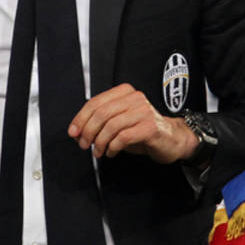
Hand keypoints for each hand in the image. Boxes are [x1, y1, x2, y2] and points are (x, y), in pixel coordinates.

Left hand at [67, 83, 195, 163]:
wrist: (171, 139)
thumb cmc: (143, 131)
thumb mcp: (119, 123)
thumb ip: (99, 124)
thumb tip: (77, 132)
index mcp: (124, 92)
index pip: (96, 102)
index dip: (81, 118)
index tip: (73, 132)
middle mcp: (134, 98)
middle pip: (101, 113)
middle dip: (88, 131)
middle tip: (84, 144)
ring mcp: (144, 111)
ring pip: (111, 125)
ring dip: (100, 142)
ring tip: (98, 151)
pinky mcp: (150, 127)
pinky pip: (124, 137)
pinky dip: (113, 147)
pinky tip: (111, 152)